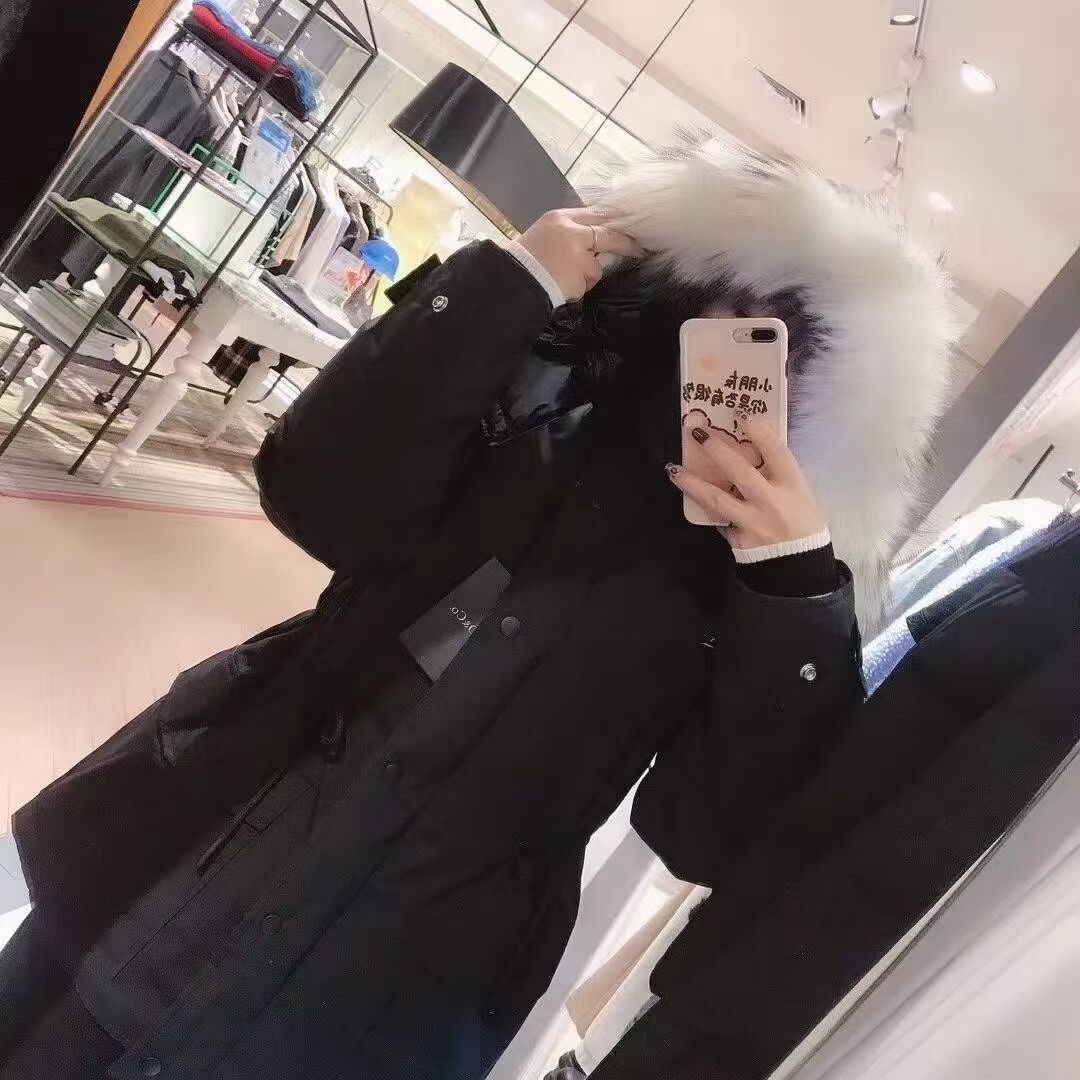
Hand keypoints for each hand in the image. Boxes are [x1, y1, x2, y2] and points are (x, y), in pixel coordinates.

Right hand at [518, 208, 641, 301]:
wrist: (511, 281)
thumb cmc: (526, 258)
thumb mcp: (546, 233)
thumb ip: (572, 232)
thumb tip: (601, 237)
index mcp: (560, 218)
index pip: (597, 215)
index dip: (616, 223)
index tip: (632, 228)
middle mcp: (571, 233)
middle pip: (608, 236)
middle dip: (626, 244)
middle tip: (640, 248)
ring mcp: (577, 256)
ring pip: (596, 266)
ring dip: (586, 275)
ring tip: (562, 277)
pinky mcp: (579, 277)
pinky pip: (586, 284)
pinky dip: (578, 288)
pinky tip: (560, 285)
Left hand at [667, 415, 826, 550]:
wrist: (798, 563)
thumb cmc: (801, 521)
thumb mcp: (799, 493)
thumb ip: (777, 472)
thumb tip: (749, 445)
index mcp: (793, 487)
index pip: (778, 454)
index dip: (761, 434)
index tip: (745, 418)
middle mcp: (772, 503)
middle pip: (741, 472)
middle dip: (718, 451)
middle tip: (699, 434)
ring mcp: (753, 522)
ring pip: (717, 499)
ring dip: (692, 483)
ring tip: (674, 470)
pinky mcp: (738, 539)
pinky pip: (718, 519)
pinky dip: (706, 507)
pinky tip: (691, 496)